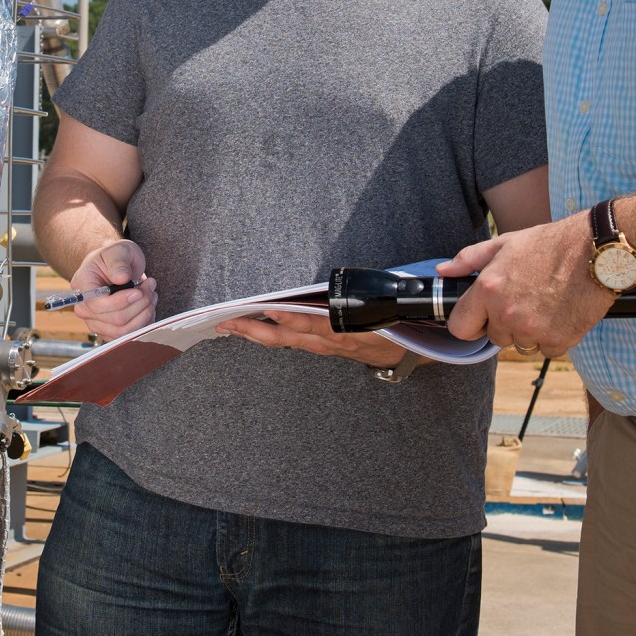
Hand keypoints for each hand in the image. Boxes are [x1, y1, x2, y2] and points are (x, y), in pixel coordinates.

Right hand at [70, 240, 157, 341]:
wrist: (116, 267)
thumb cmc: (115, 257)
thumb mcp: (117, 251)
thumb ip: (118, 263)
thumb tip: (121, 278)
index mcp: (83, 287)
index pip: (98, 305)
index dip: (122, 301)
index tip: (138, 290)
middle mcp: (85, 310)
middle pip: (116, 320)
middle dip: (139, 303)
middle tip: (150, 285)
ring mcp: (97, 323)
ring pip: (125, 331)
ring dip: (145, 313)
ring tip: (151, 294)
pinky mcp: (110, 332)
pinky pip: (130, 335)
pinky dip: (145, 321)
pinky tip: (148, 305)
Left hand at [216, 308, 407, 368]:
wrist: (410, 352)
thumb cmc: (397, 323)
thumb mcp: (382, 308)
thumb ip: (355, 296)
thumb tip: (326, 282)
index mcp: (342, 331)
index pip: (307, 324)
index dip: (285, 319)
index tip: (264, 310)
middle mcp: (328, 342)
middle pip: (283, 339)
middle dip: (252, 332)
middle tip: (225, 324)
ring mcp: (324, 348)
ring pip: (284, 342)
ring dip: (256, 335)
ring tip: (231, 326)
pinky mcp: (325, 349)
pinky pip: (293, 343)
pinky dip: (272, 336)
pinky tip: (258, 329)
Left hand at [439, 215, 612, 357]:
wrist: (595, 250)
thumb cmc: (550, 244)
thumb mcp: (504, 243)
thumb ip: (469, 259)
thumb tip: (444, 270)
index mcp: (488, 291)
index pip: (461, 328)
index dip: (470, 324)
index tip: (480, 318)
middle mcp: (507, 314)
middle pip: (494, 338)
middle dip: (504, 324)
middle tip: (523, 300)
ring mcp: (534, 330)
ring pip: (520, 345)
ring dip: (528, 332)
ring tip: (543, 304)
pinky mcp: (559, 340)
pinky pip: (546, 349)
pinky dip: (552, 337)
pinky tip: (559, 313)